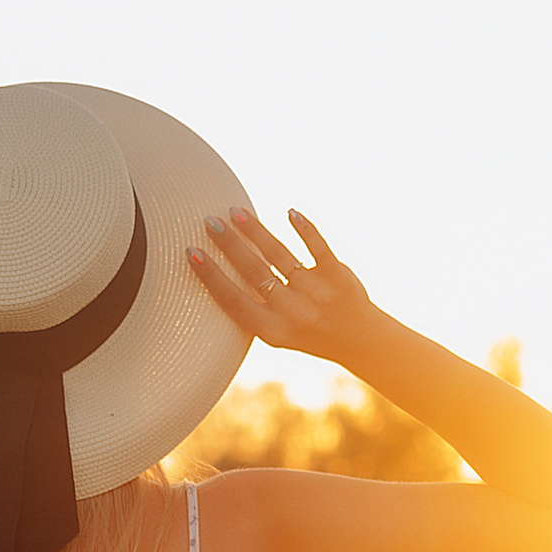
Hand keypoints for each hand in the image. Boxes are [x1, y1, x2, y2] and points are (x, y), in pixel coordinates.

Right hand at [189, 207, 375, 365]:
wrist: (358, 340)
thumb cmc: (307, 331)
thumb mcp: (277, 331)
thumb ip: (254, 306)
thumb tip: (222, 267)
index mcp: (272, 330)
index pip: (233, 299)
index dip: (211, 276)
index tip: (192, 252)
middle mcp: (293, 312)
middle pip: (254, 271)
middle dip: (229, 244)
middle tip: (210, 222)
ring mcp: (316, 292)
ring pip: (280, 254)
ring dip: (256, 230)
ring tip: (237, 212)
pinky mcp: (337, 275)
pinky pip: (317, 246)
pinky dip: (303, 228)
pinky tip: (290, 212)